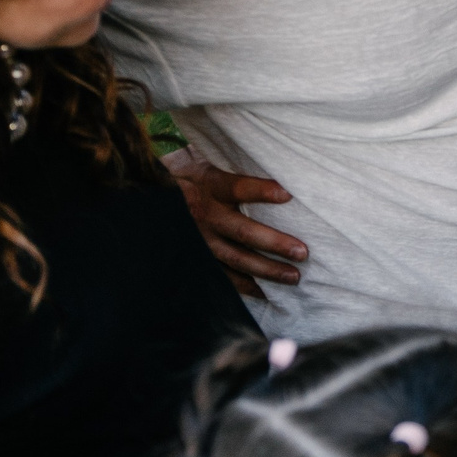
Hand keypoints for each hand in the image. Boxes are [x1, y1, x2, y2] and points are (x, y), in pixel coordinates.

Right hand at [165, 146, 306, 296]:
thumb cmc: (192, 176)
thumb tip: (276, 167)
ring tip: (293, 277)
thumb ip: (234, 168)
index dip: (260, 191)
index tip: (287, 194)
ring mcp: (200, 239)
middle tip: (302, 253)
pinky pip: (222, 274)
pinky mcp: (197, 255)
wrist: (153, 195)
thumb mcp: (205, 163)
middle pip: (242, 231)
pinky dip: (244, 285)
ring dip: (265, 270)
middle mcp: (205, 215)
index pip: (237, 188)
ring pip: (235, 258)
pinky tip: (265, 293)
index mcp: (208, 187)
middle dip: (273, 243)